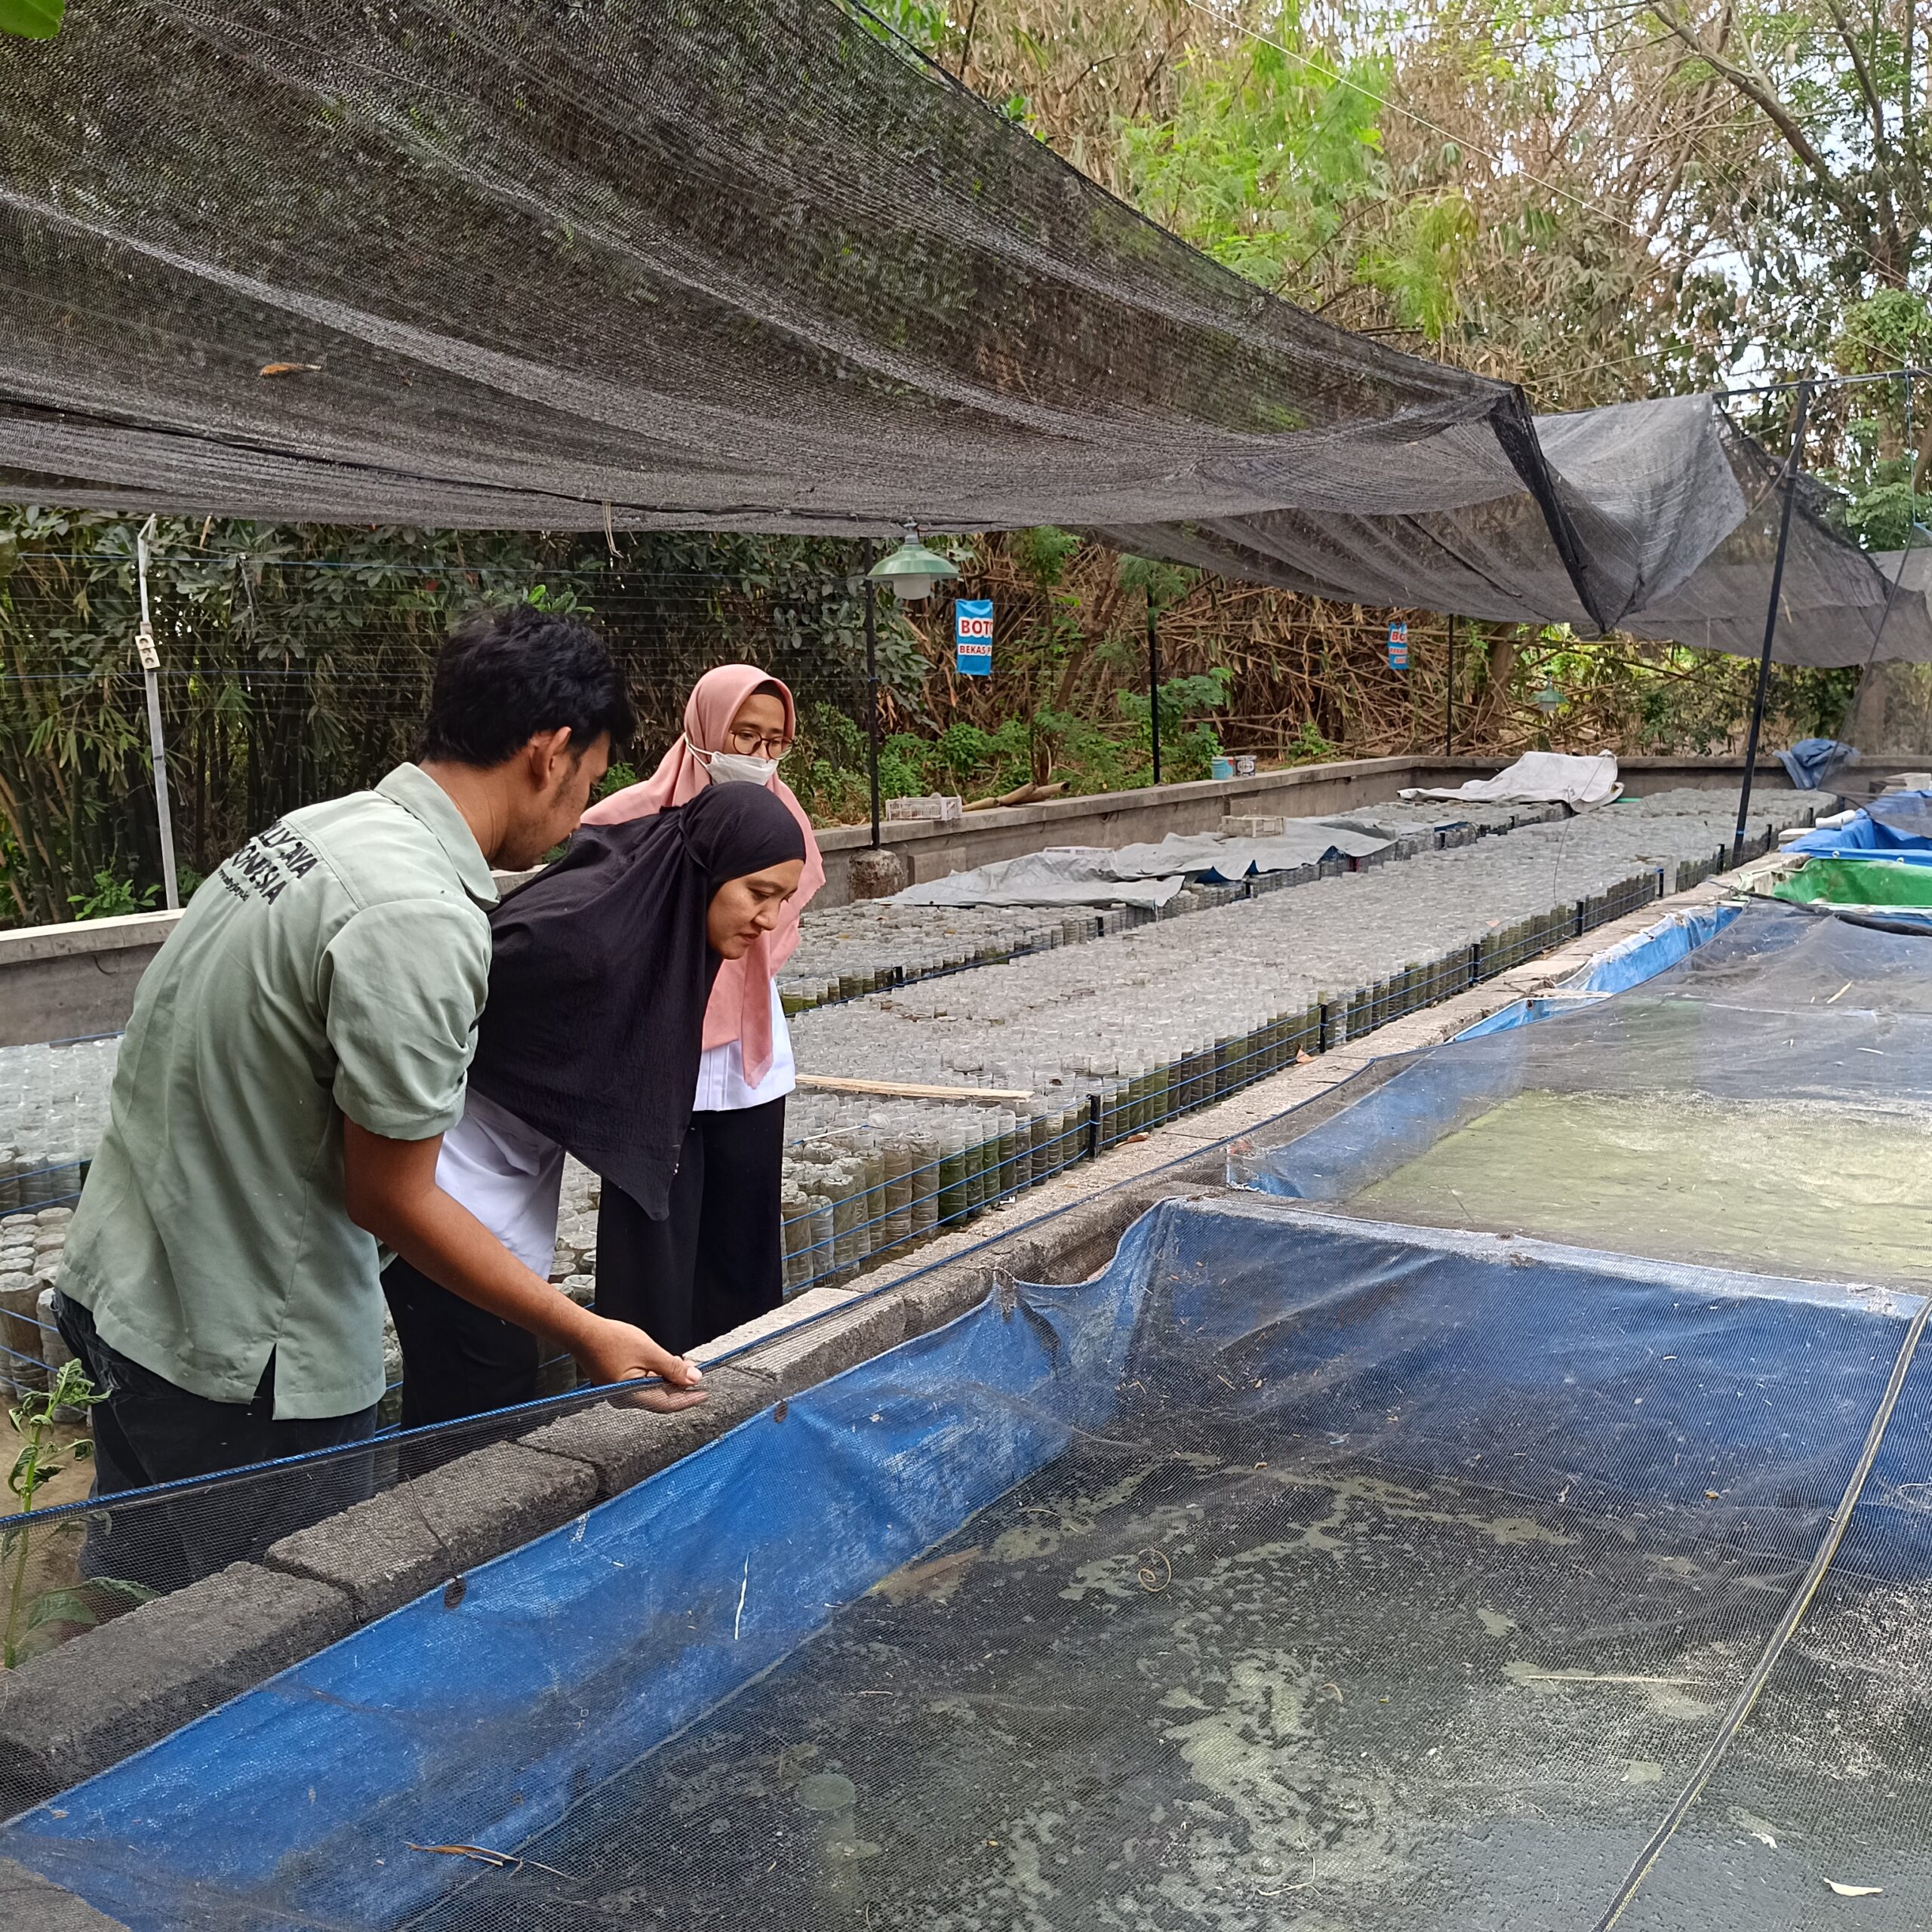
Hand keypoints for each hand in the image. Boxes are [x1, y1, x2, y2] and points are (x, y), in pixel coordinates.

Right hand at [571, 1313, 706, 1410]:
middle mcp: (626, 1399)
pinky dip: (658, 1374)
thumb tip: (693, 1379)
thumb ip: (672, 1367)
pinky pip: (644, 1382)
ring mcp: (621, 1391)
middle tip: (697, 1372)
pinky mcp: (619, 1382)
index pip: (668, 1404)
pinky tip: (667, 1363)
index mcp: (631, 1396)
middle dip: (681, 1385)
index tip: (705, 1393)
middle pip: (661, 1397)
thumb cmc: (610, 1340)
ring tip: (685, 1364)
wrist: (582, 1332)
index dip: (689, 1399)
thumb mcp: (649, 1351)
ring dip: (670, 1378)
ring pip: (654, 1389)